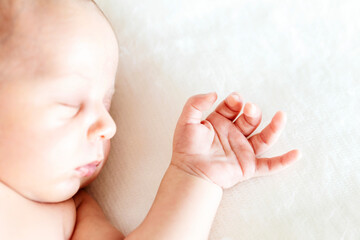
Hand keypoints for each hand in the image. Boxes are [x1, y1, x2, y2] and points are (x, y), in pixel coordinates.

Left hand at [171, 92, 300, 188]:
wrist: (189, 172)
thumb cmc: (185, 147)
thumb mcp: (186, 121)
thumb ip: (196, 103)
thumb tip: (214, 93)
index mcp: (220, 122)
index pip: (232, 107)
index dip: (235, 102)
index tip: (234, 100)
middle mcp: (233, 135)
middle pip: (250, 119)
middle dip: (252, 112)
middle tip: (250, 108)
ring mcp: (242, 150)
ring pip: (263, 138)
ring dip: (274, 128)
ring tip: (281, 115)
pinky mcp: (248, 166)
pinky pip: (269, 165)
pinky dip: (284, 161)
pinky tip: (297, 153)